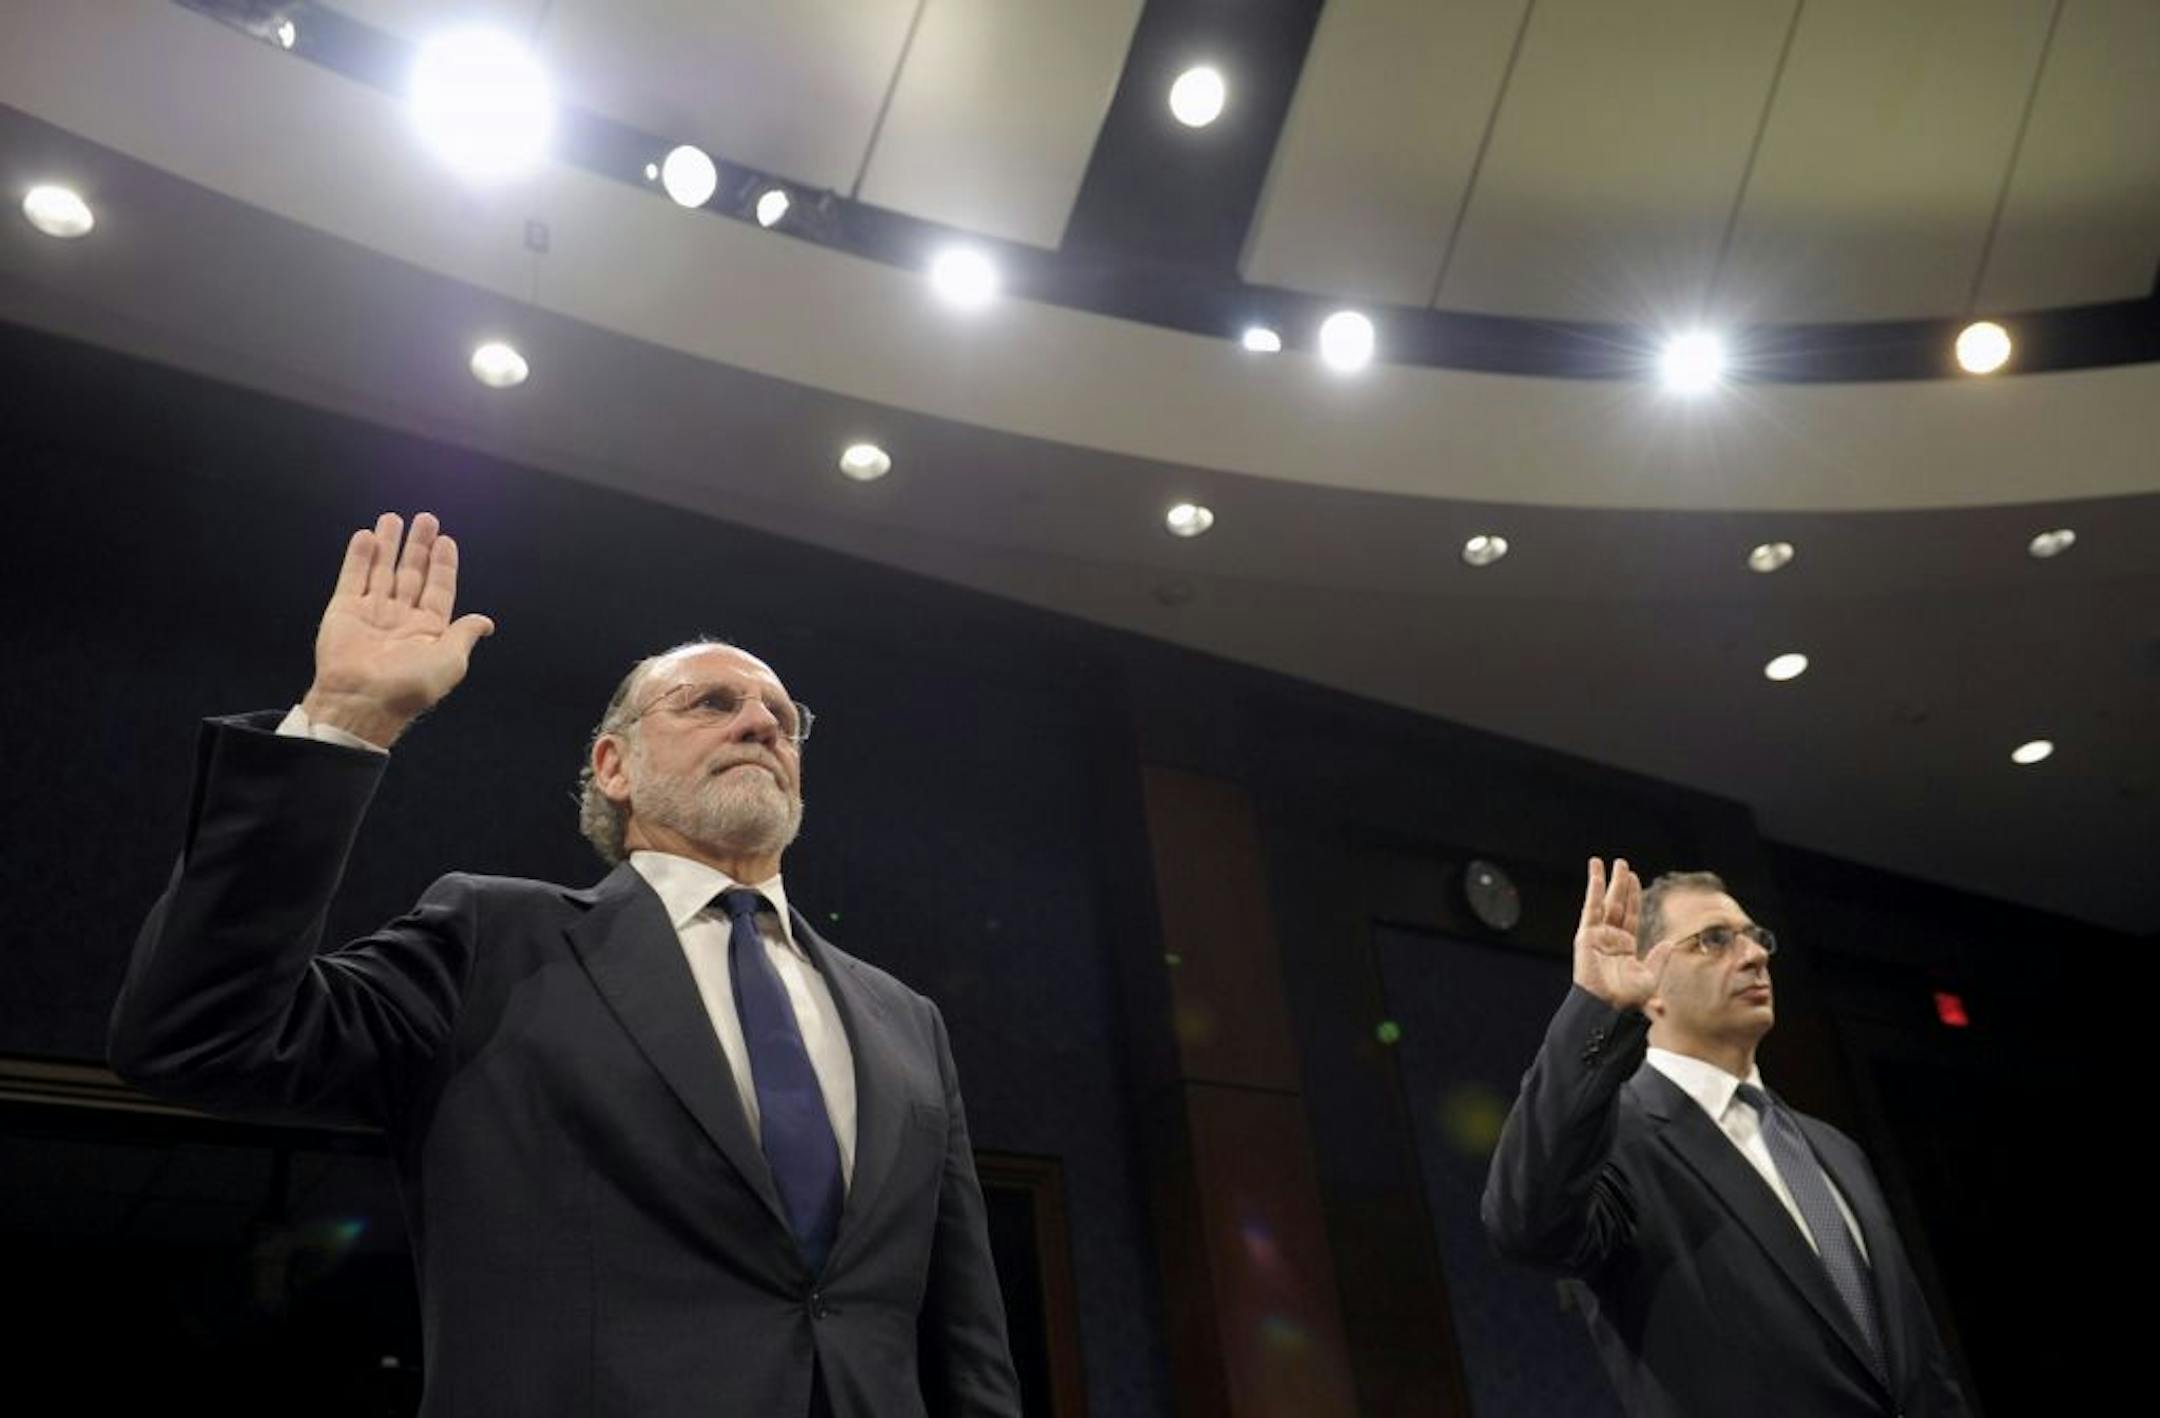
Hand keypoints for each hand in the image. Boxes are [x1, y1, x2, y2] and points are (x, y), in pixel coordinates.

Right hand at [300, 512, 493, 745]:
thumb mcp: (450, 661)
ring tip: (393, 518)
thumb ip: (464, 634)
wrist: (362, 700)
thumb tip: (486, 622)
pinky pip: (353, 577)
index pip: (439, 588)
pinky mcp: (344, 610)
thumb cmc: (410, 685)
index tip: (446, 540)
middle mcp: (401, 618)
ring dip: (389, 544)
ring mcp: (372, 612)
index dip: (443, 564)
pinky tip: (367, 536)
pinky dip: (359, 557)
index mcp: (428, 630)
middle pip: (412, 573)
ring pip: (382, 570)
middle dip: (419, 546)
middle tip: (426, 519)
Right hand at [1571, 857, 1667, 1011]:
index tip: (1635, 878)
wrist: (1608, 1006)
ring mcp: (1597, 935)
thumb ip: (1659, 958)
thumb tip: (1670, 943)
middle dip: (1621, 884)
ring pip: (1604, 902)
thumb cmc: (1628, 999)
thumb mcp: (1651, 978)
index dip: (1634, 896)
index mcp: (1625, 946)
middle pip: (1617, 904)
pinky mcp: (1586, 935)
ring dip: (1606, 881)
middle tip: (1622, 864)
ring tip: (1608, 862)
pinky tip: (1596, 875)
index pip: (1631, 915)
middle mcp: (1611, 938)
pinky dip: (1593, 891)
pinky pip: (1591, 909)